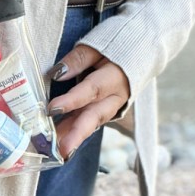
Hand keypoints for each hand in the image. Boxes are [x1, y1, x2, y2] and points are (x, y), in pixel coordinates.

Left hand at [46, 45, 129, 160]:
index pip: (92, 89)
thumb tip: (56, 73)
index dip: (72, 100)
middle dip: (78, 134)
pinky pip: (90, 122)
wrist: (142, 50)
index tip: (52, 108)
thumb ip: (78, 59)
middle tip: (63, 150)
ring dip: (73, 137)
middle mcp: (116, 96)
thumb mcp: (97, 44)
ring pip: (91, 123)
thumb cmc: (115, 45)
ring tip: (55, 151)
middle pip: (95, 116)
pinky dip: (75, 131)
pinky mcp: (106, 110)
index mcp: (115, 77)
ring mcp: (112, 105)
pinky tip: (59, 141)